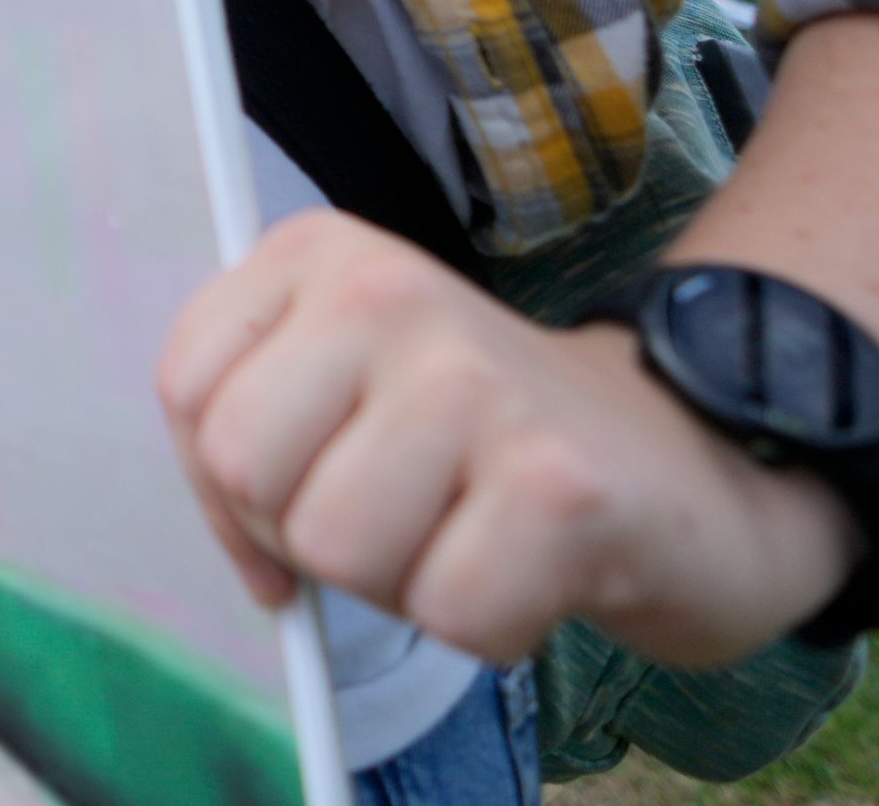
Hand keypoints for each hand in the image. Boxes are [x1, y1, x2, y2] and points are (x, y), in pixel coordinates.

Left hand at [156, 213, 862, 668]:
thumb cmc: (492, 436)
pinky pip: (447, 612)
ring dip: (401, 581)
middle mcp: (390, 291)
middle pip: (246, 472)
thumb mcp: (352, 383)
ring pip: (335, 550)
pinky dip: (488, 623)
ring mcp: (477, 381)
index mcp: (323, 254)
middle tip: (402, 513)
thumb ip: (256, 431)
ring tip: (469, 531)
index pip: (187, 390)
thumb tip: (241, 553)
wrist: (691, 456)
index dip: (223, 485)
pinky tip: (533, 569)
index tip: (296, 496)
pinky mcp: (558, 486)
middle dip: (308, 533)